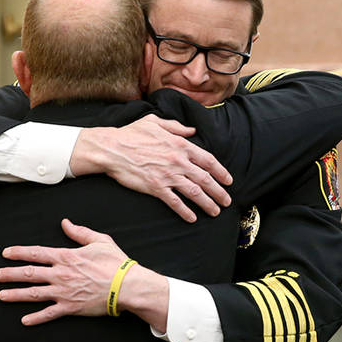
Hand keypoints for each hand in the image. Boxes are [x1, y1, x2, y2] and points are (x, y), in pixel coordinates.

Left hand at [0, 218, 128, 324]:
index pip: (36, 253)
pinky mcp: (71, 307)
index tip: (6, 253)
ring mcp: (64, 292)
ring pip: (33, 294)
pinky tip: (24, 320)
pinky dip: (36, 318)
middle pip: (29, 273)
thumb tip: (65, 223)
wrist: (128, 286)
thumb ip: (80, 232)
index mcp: (66, 257)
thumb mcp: (100, 241)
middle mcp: (61, 275)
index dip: (19, 253)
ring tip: (1, 295)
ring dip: (15, 294)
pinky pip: (49, 314)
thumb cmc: (116, 263)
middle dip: (9, 274)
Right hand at [70, 114, 233, 222]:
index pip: (208, 161)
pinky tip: (192, 218)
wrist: (112, 149)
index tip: (228, 180)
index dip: (221, 172)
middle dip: (219, 192)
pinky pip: (175, 202)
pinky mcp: (156, 188)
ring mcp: (168, 176)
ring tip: (215, 211)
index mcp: (180, 145)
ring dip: (207, 203)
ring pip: (195, 192)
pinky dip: (185, 211)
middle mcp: (178, 161)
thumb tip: (192, 131)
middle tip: (227, 201)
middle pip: (205, 179)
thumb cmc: (131, 134)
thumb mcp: (156, 122)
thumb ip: (177, 127)